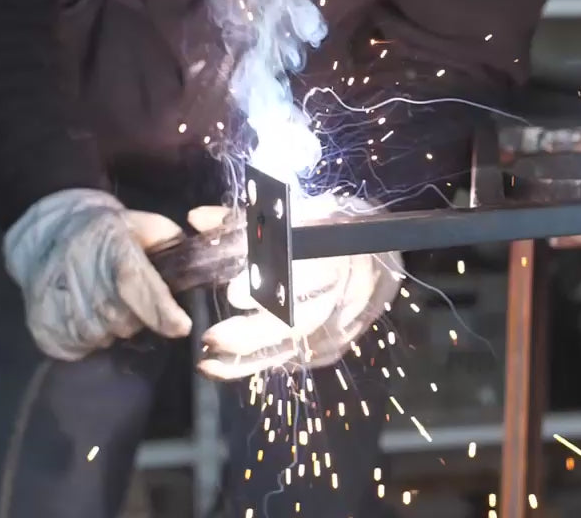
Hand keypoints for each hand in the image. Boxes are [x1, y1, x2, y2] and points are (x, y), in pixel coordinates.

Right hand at [3, 189, 192, 360]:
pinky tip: (85, 315)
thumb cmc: (106, 230)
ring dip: (111, 328)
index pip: (135, 284)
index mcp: (109, 245)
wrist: (48, 231)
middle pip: (124, 320)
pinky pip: (77, 347)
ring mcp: (57, 301)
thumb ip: (172, 244)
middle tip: (129, 300)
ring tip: (105, 304)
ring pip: (102, 337)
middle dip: (137, 318)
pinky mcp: (42, 324)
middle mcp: (80, 274)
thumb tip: (197, 267)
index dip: (160, 311)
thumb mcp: (142, 224)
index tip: (181, 326)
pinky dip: (87, 339)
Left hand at [188, 196, 402, 380]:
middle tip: (214, 337)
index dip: (272, 285)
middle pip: (302, 322)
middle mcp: (346, 293)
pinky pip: (297, 360)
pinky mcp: (335, 346)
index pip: (309, 272)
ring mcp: (343, 324)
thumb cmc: (335, 227)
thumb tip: (198, 219)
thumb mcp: (300, 212)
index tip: (234, 294)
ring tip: (209, 360)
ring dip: (249, 358)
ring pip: (296, 348)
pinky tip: (225, 366)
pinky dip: (259, 364)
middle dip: (254, 334)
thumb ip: (248, 220)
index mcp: (340, 251)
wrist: (383, 257)